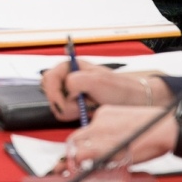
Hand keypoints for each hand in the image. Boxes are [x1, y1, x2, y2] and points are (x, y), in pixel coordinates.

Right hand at [40, 62, 164, 121]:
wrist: (132, 102)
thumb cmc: (118, 88)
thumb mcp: (97, 80)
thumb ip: (76, 82)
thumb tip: (66, 92)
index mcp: (70, 67)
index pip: (49, 78)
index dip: (53, 91)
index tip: (64, 102)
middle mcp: (68, 79)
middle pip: (50, 94)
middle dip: (64, 102)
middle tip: (82, 104)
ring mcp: (71, 94)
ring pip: (57, 106)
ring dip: (73, 109)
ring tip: (91, 105)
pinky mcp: (75, 107)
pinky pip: (65, 114)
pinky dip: (76, 115)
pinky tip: (89, 110)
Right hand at [66, 105, 178, 166]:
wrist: (163, 127)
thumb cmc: (148, 148)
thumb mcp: (124, 163)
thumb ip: (104, 163)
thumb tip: (88, 167)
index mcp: (105, 147)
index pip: (77, 155)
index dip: (72, 164)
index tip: (72, 168)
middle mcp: (100, 130)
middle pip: (74, 140)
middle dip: (73, 150)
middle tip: (77, 158)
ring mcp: (102, 117)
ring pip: (84, 130)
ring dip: (85, 139)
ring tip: (96, 146)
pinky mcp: (107, 109)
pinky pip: (94, 120)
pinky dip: (96, 128)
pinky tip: (108, 132)